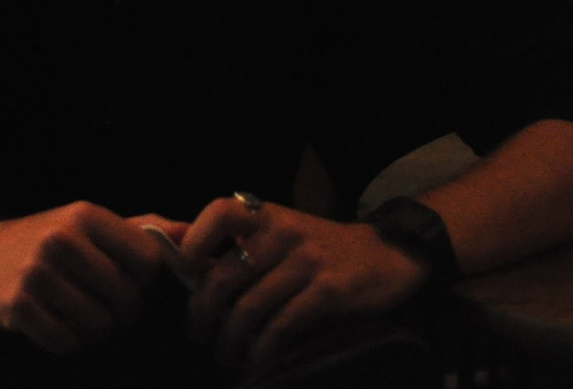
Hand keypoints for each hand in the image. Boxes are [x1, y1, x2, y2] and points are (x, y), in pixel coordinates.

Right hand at [0, 201, 168, 354]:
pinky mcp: (19, 307)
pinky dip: (68, 341)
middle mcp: (62, 240)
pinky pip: (68, 342)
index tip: (127, 280)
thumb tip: (194, 234)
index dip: (144, 279)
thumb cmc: (44, 240)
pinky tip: (56, 323)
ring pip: (101, 324)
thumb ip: (142, 228)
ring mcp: (38, 275)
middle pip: (127, 297)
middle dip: (123, 310)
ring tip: (79, 313)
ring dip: (96, 329)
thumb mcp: (89, 223)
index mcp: (85, 215)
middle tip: (104, 304)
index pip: (147, 259)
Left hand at [180, 196, 428, 371]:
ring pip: (250, 307)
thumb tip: (193, 278)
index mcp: (267, 216)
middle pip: (225, 275)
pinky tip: (257, 360)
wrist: (388, 254)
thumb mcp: (284, 237)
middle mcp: (283, 232)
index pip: (220, 212)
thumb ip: (245, 249)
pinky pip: (283, 324)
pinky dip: (263, 348)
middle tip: (199, 336)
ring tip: (226, 355)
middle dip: (203, 313)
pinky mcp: (328, 290)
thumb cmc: (323, 250)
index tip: (184, 272)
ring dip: (231, 340)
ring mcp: (306, 261)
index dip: (195, 240)